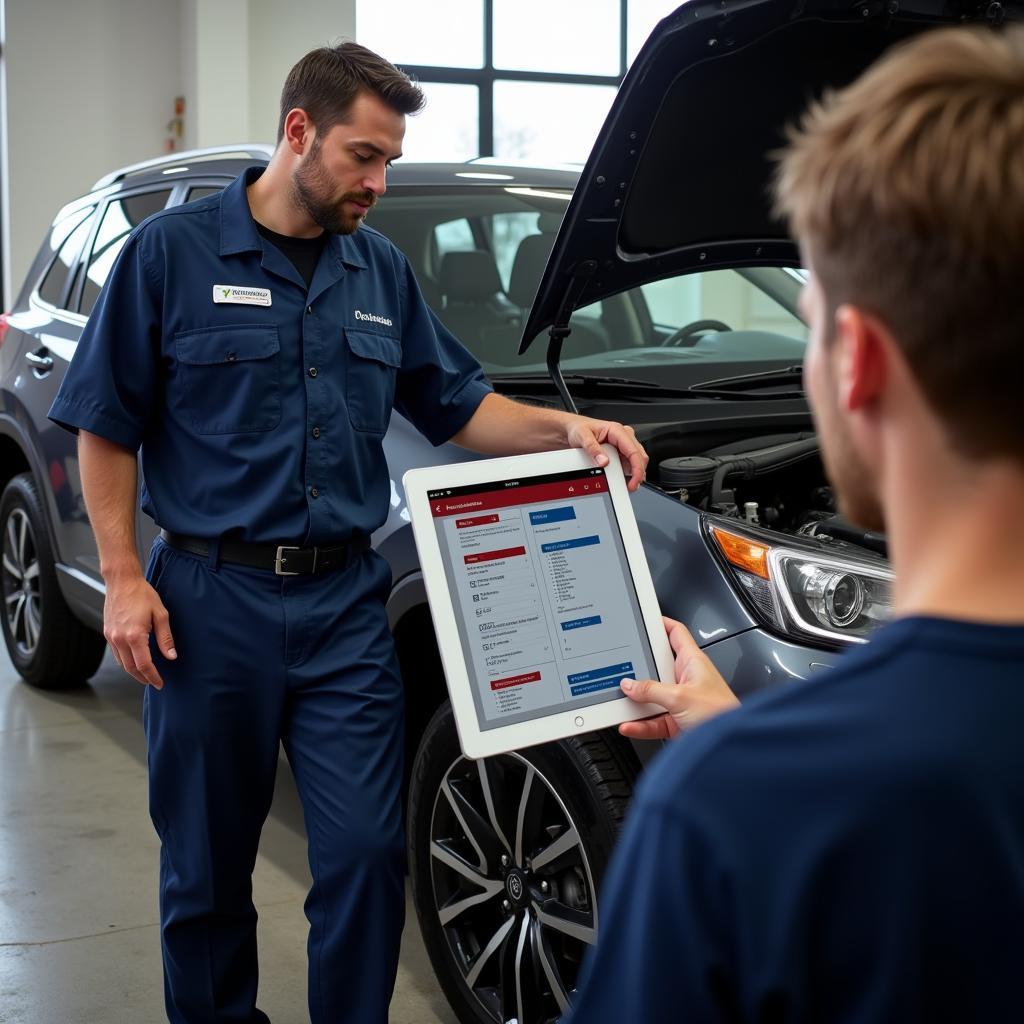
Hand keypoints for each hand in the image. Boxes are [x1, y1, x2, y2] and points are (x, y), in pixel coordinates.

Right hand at [103, 575, 176, 688]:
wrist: (122, 581)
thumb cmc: (142, 594)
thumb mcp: (161, 614)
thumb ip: (165, 638)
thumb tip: (171, 656)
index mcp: (134, 636)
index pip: (144, 665)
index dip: (153, 677)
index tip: (159, 683)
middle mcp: (119, 639)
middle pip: (131, 668)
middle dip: (143, 678)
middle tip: (153, 682)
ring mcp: (111, 636)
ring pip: (122, 663)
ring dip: (133, 671)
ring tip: (145, 674)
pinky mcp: (107, 632)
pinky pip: (116, 653)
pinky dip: (125, 661)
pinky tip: (134, 660)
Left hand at [565, 416, 648, 491]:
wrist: (572, 430)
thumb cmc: (578, 429)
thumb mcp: (582, 437)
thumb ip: (593, 449)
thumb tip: (604, 461)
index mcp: (617, 431)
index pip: (634, 451)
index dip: (637, 468)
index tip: (634, 481)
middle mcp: (623, 437)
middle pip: (639, 457)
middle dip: (638, 473)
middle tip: (630, 486)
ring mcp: (623, 445)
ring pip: (636, 461)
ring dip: (633, 474)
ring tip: (625, 484)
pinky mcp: (620, 452)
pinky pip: (628, 464)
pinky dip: (627, 473)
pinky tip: (622, 479)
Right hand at [619, 617, 738, 739]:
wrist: (731, 745)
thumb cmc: (722, 714)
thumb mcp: (680, 697)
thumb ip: (651, 690)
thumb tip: (630, 685)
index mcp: (693, 661)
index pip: (676, 633)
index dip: (660, 624)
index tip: (643, 621)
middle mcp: (687, 679)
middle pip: (656, 667)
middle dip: (639, 669)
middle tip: (622, 668)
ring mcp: (681, 701)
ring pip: (652, 697)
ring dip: (637, 701)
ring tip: (622, 701)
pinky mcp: (677, 722)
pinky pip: (652, 720)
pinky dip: (639, 724)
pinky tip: (629, 724)